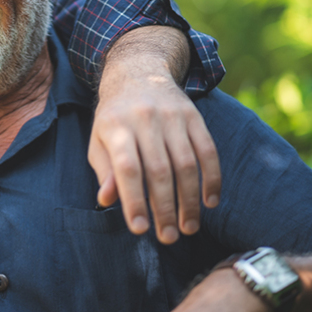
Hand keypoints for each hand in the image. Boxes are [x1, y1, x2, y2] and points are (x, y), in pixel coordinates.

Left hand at [89, 61, 219, 243]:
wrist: (138, 73)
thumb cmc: (114, 119)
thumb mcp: (99, 141)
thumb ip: (104, 171)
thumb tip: (107, 201)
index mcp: (116, 126)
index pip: (127, 168)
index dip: (134, 200)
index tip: (140, 230)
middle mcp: (145, 119)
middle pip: (159, 170)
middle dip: (165, 209)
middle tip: (169, 238)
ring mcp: (172, 116)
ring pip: (186, 164)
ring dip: (191, 200)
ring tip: (189, 227)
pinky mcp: (194, 116)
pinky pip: (208, 151)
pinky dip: (212, 179)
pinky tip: (210, 202)